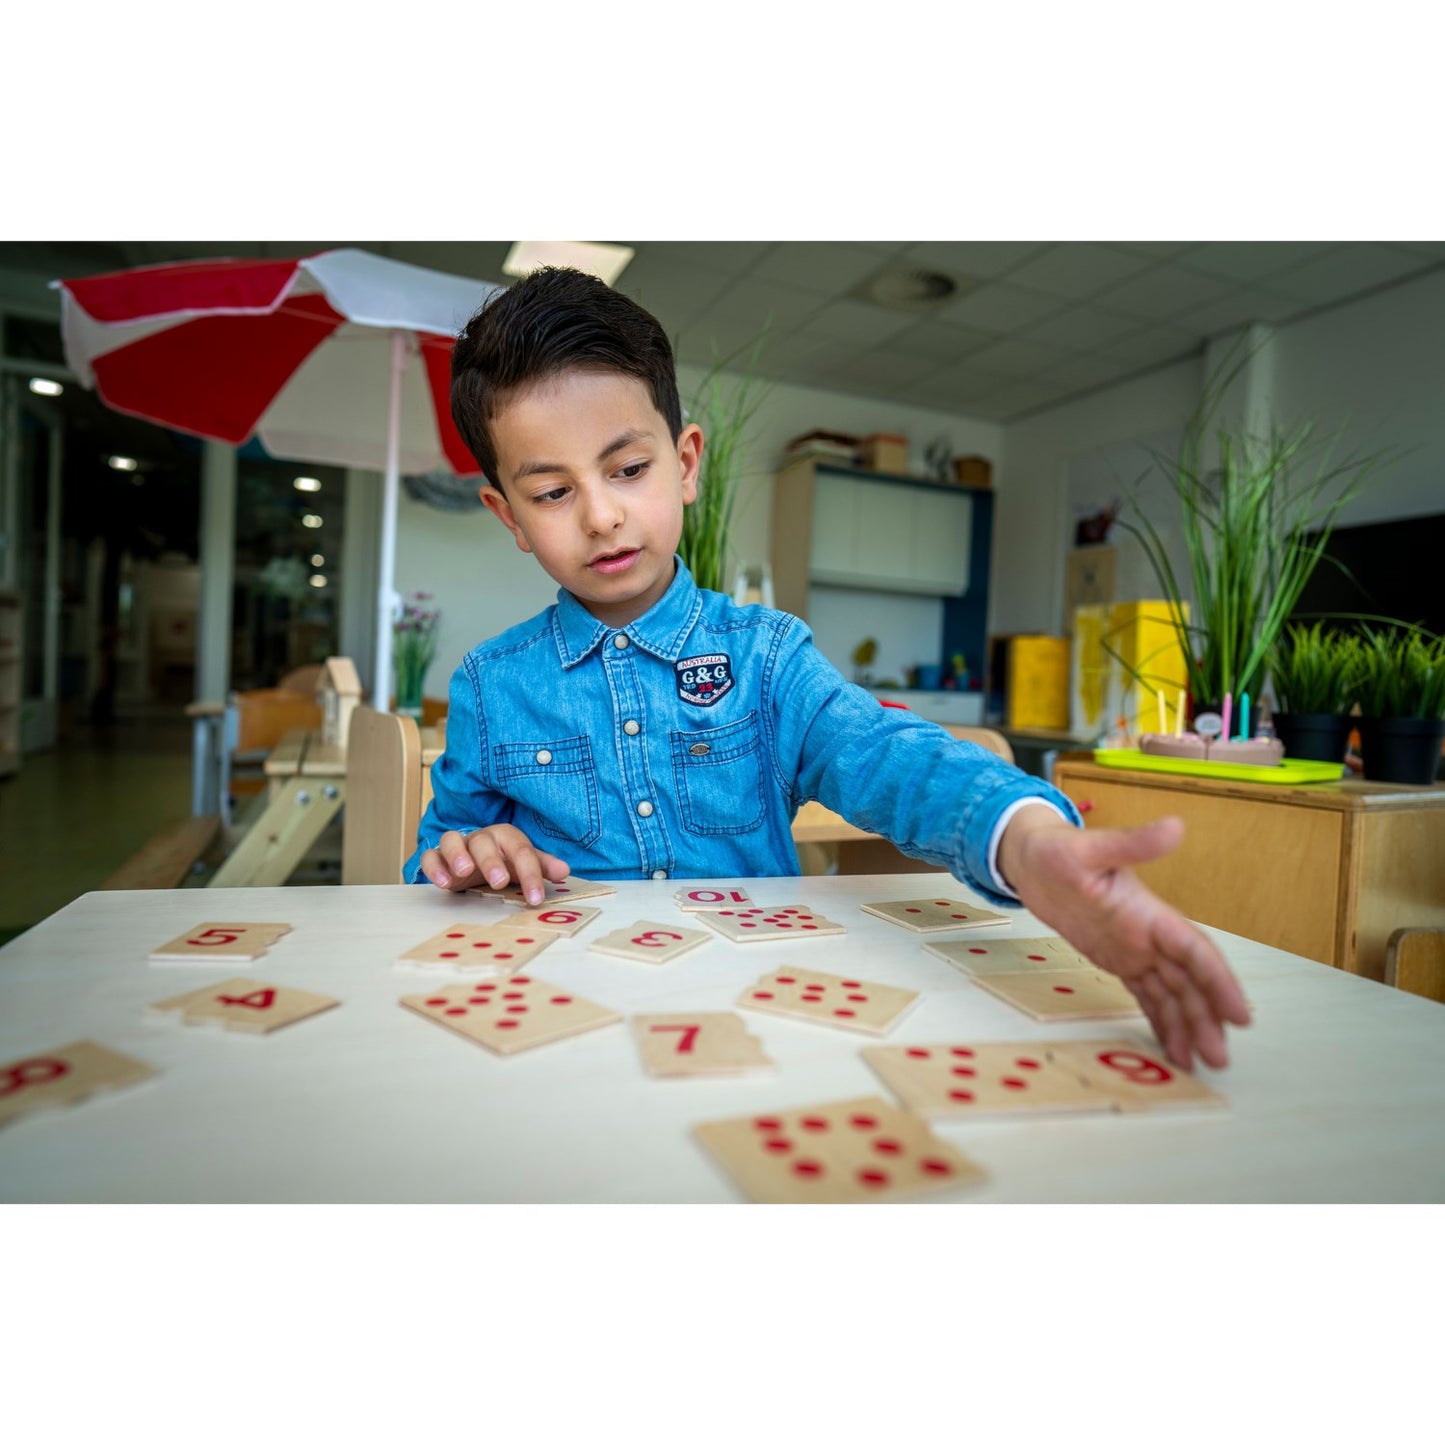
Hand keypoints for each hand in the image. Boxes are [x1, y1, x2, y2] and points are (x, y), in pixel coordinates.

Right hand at [419, 825, 569, 905]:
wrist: (474, 860)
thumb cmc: (502, 861)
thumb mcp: (523, 864)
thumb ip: (541, 866)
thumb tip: (564, 871)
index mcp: (506, 837)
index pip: (521, 850)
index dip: (530, 873)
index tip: (536, 898)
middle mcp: (481, 838)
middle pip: (484, 841)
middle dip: (491, 860)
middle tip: (499, 881)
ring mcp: (458, 846)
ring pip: (452, 839)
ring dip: (457, 854)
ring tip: (464, 872)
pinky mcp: (438, 857)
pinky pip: (430, 856)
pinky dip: (434, 866)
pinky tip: (443, 883)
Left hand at [996, 808, 1250, 1070]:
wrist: (1032, 859)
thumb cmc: (1057, 851)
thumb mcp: (1088, 848)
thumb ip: (1131, 842)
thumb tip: (1176, 825)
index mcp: (1150, 912)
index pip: (1195, 951)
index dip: (1219, 982)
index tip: (1240, 1015)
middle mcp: (1151, 933)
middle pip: (1189, 981)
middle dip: (1207, 1018)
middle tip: (1219, 1058)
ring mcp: (1137, 948)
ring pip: (1173, 993)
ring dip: (1189, 1026)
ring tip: (1201, 1064)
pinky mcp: (1119, 959)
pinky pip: (1149, 995)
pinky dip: (1163, 1021)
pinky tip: (1174, 1049)